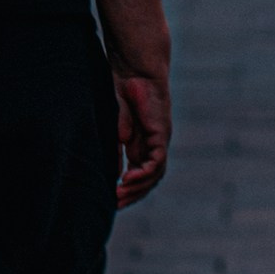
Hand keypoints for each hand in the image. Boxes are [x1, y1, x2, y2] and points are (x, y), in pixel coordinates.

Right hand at [112, 68, 171, 207]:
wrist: (135, 67)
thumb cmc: (124, 89)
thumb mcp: (117, 124)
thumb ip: (118, 146)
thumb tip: (115, 172)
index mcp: (143, 142)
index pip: (141, 172)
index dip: (130, 188)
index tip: (113, 199)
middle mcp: (154, 144)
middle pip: (149, 178)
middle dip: (133, 193)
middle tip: (116, 206)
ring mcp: (160, 139)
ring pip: (155, 174)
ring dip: (137, 187)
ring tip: (119, 196)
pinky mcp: (161, 133)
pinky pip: (156, 161)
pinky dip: (143, 173)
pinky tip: (127, 180)